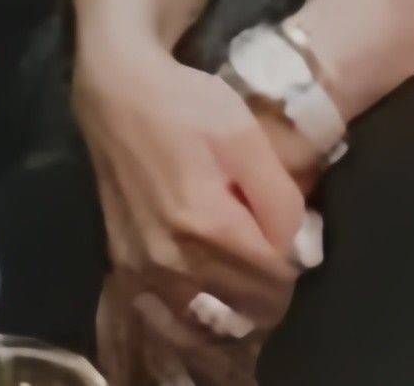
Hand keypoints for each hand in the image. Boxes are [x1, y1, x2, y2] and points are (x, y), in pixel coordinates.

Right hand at [72, 46, 304, 382]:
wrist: (117, 94)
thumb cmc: (186, 106)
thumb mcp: (246, 137)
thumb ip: (280, 199)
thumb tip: (296, 248)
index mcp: (208, 225)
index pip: (278, 279)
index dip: (297, 261)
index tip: (293, 235)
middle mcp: (173, 259)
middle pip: (248, 306)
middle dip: (271, 285)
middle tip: (270, 249)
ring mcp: (144, 268)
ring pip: (210, 320)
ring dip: (237, 306)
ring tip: (245, 274)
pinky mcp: (125, 266)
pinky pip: (170, 317)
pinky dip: (195, 316)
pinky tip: (207, 292)